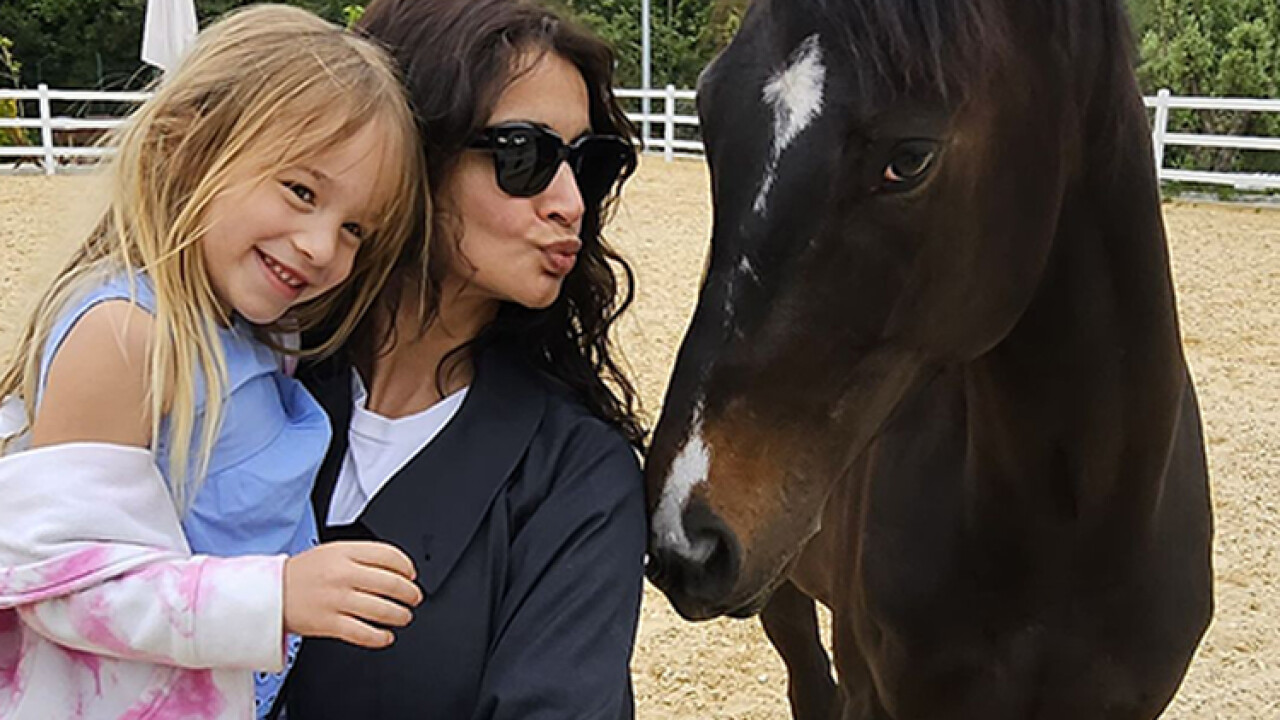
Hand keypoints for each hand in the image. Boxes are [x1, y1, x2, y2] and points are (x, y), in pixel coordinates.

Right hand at [283, 541, 422, 648]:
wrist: (268, 594)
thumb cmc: (303, 574)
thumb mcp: (332, 552)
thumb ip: (362, 556)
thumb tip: (397, 568)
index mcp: (345, 552)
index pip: (389, 556)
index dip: (407, 567)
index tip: (411, 575)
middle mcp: (342, 575)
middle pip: (392, 584)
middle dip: (410, 594)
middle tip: (414, 598)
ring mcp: (336, 600)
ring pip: (382, 610)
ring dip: (401, 615)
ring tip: (404, 616)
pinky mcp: (329, 624)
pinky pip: (364, 633)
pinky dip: (381, 637)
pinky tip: (386, 636)